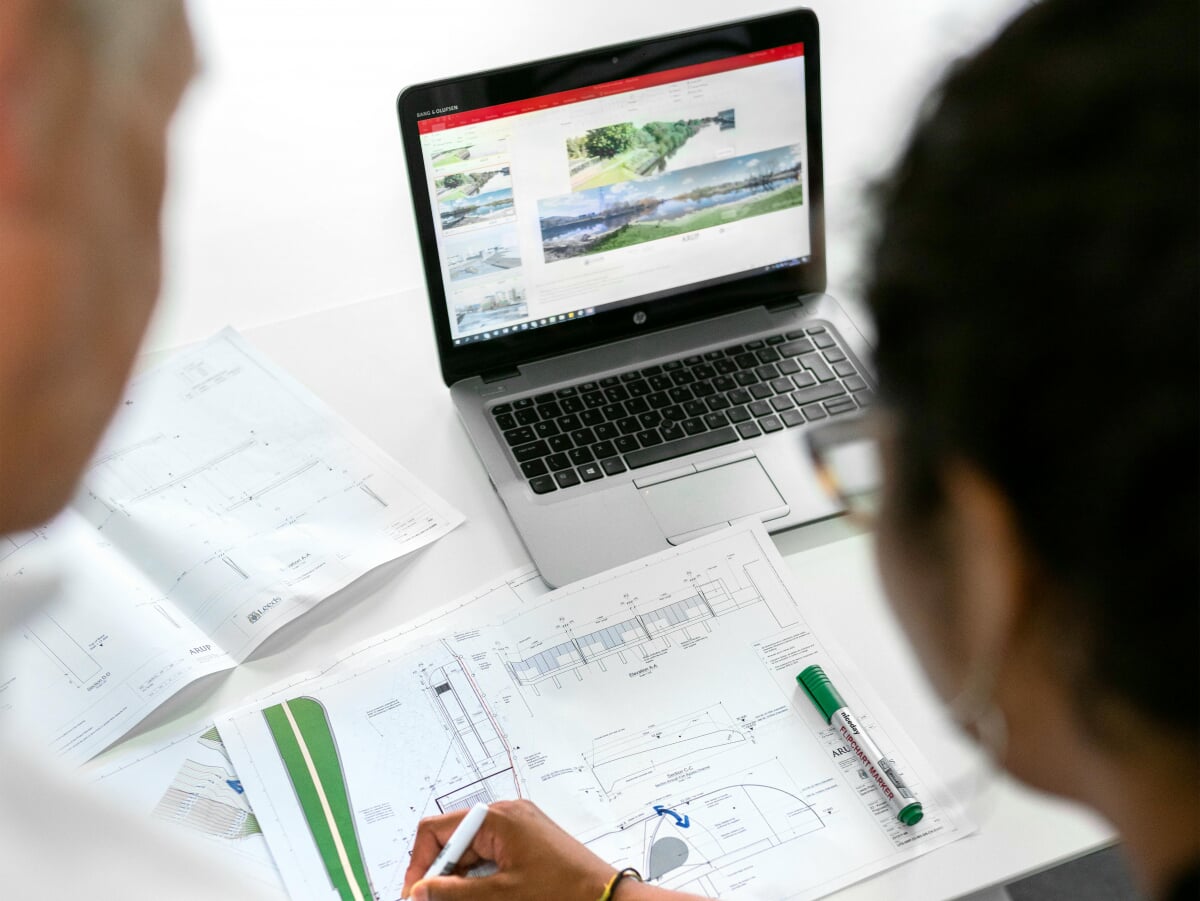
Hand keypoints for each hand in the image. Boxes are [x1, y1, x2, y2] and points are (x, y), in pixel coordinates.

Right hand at [402, 799, 614, 900]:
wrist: (606, 898)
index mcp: (499, 818)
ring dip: (458, 880)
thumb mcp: (500, 895)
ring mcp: (518, 827)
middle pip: (453, 840)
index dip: (420, 864)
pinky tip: (479, 897)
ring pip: (470, 852)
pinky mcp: (527, 842)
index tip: (414, 895)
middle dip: (439, 875)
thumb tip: (420, 890)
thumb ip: (454, 893)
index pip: (438, 830)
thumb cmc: (564, 891)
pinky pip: (489, 856)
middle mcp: (507, 815)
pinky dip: (478, 878)